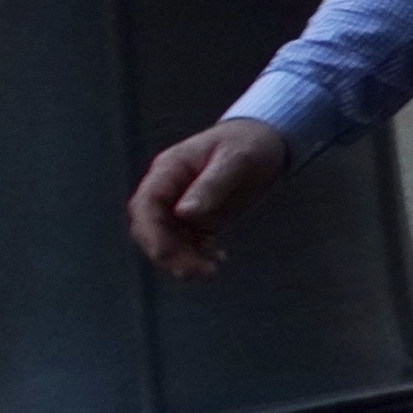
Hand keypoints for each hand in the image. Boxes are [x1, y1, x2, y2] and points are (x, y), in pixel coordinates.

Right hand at [128, 118, 291, 279]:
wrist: (267, 141)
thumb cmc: (249, 143)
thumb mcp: (236, 159)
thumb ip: (211, 185)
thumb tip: (184, 213)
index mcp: (169, 170)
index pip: (145, 204)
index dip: (151, 232)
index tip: (167, 253)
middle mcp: (169, 190)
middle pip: (151, 227)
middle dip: (167, 253)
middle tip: (198, 271)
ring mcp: (181, 206)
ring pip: (167, 240)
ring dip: (182, 260)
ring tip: (210, 271)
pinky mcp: (198, 219)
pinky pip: (186, 243)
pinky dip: (197, 256)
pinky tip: (218, 260)